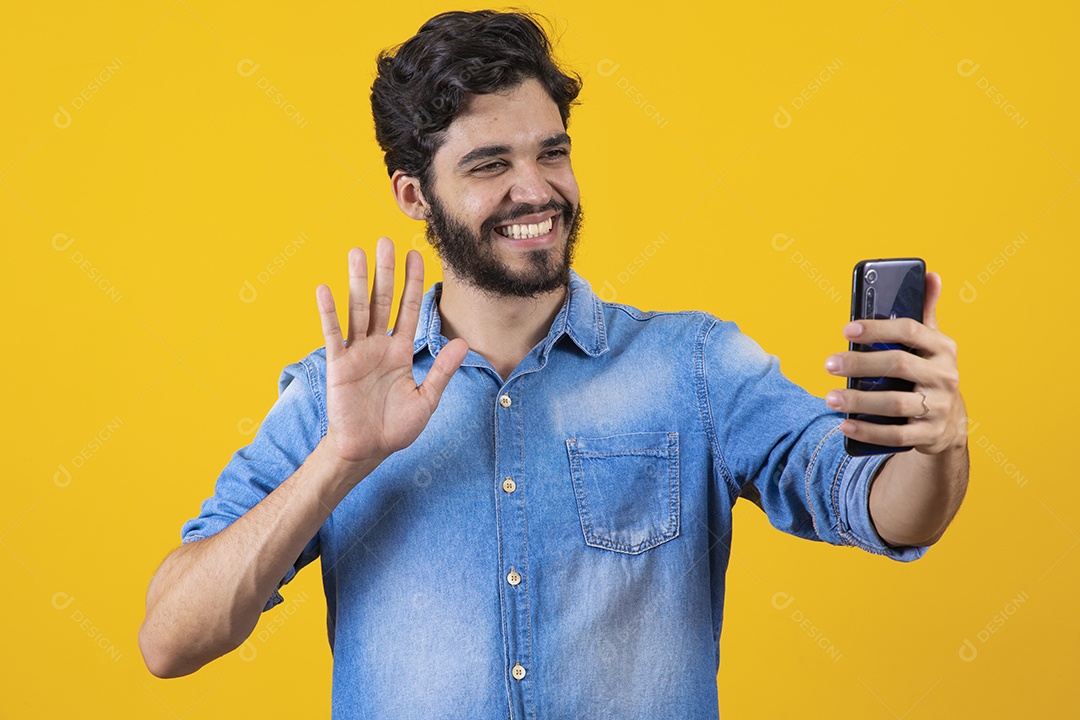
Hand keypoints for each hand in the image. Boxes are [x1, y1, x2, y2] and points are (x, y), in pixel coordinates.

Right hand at [316, 238, 467, 468]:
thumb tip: (464, 343)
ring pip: (359, 309)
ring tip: (356, 252)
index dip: (412, 282)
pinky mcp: (338, 365)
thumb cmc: (394, 428)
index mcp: (400, 351)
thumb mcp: (426, 399)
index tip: (416, 254)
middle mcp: (378, 345)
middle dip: (386, 271)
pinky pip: (333, 334)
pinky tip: (325, 289)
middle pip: (383, 300)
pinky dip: (329, 312)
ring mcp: (357, 352)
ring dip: (357, 281)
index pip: (408, 308)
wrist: (367, 451)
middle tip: (385, 240)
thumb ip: (442, 370)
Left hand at [823, 271, 965, 454]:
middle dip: (860, 364)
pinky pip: (896, 435)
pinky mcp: (930, 434)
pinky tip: (845, 425)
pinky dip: (869, 432)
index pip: (910, 331)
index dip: (878, 328)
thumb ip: (925, 312)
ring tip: (830, 397)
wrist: (949, 422)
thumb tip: (929, 273)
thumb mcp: (931, 343)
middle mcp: (945, 376)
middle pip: (898, 365)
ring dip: (859, 401)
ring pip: (895, 404)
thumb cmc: (928, 372)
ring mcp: (938, 407)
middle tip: (829, 364)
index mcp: (942, 348)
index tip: (847, 330)